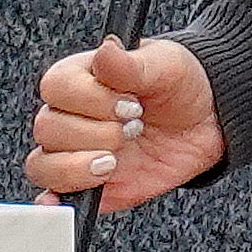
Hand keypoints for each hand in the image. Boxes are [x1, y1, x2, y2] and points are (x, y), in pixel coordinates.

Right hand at [27, 36, 220, 212]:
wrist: (207, 121)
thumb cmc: (179, 84)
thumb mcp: (165, 65)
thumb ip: (131, 64)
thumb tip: (106, 49)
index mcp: (80, 78)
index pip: (55, 87)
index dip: (90, 99)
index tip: (130, 104)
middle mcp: (71, 116)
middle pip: (48, 128)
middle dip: (96, 133)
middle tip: (134, 129)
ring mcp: (76, 153)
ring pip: (44, 165)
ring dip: (78, 166)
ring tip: (115, 161)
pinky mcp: (89, 186)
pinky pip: (57, 198)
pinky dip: (57, 202)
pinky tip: (73, 199)